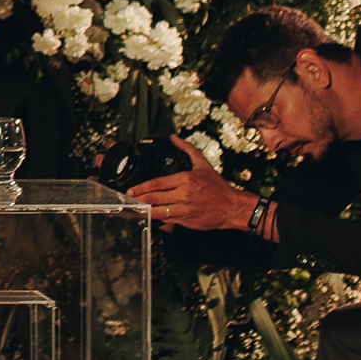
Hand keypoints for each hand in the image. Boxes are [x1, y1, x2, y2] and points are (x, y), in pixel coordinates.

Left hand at [129, 139, 259, 232]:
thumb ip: (187, 149)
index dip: (141, 187)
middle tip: (128, 199)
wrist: (232, 207)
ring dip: (145, 210)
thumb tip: (174, 138)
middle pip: (154, 198)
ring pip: (158, 211)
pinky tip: (151, 216)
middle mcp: (183, 195)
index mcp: (185, 180)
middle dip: (138, 199)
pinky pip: (168, 220)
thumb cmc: (218, 187)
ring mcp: (184, 210)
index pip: (157, 183)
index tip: (131, 189)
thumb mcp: (202, 165)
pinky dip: (158, 218)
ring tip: (134, 208)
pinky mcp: (186, 221)